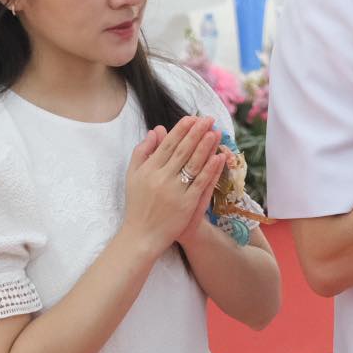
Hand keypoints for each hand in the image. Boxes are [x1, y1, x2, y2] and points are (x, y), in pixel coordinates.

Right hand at [119, 116, 224, 260]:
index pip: (168, 144)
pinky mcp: (187, 203)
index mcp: (148, 169)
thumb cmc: (138, 203)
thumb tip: (156, 130)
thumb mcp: (133, 175)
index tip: (192, 118)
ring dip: (206, 146)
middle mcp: (161, 177)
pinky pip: (201, 182)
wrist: (142, 234)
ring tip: (215, 131)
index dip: (181, 130)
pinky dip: (211, 169)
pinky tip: (219, 156)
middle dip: (197, 133)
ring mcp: (175, 191)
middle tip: (208, 119)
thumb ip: (142, 151)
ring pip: (194, 164)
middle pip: (183, 151)